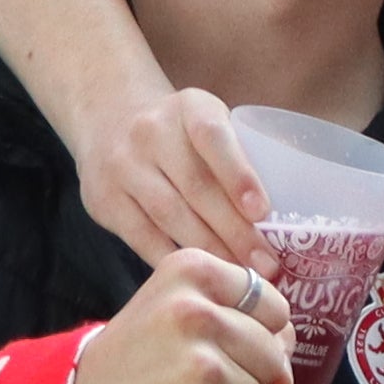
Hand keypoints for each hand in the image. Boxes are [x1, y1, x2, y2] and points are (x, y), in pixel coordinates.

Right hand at [66, 253, 295, 383]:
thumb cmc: (129, 363)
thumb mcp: (168, 307)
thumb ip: (233, 312)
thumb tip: (291, 342)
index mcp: (191, 272)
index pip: (272, 307)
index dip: (256, 335)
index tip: (212, 345)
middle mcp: (196, 314)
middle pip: (273, 358)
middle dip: (244, 381)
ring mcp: (198, 370)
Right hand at [74, 82, 266, 270]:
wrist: (109, 121)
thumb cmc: (180, 134)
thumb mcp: (209, 123)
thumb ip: (238, 156)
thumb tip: (280, 223)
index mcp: (188, 107)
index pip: (213, 137)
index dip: (239, 174)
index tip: (262, 212)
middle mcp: (150, 132)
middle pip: (196, 187)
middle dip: (235, 231)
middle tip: (266, 265)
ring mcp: (121, 166)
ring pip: (169, 215)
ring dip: (210, 251)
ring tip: (240, 275)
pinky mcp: (103, 200)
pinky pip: (143, 238)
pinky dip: (174, 259)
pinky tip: (200, 276)